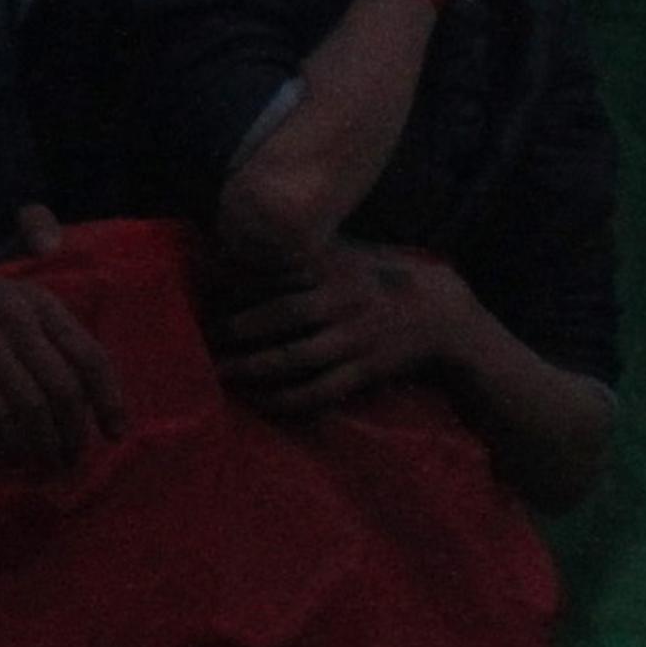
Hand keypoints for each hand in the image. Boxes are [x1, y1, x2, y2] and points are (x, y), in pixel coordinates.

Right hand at [0, 255, 128, 471]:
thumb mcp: (2, 302)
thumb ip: (39, 337)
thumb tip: (78, 401)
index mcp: (36, 300)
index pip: (90, 355)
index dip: (109, 400)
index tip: (115, 434)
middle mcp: (16, 314)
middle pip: (65, 389)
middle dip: (75, 434)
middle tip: (72, 459)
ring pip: (34, 406)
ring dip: (44, 444)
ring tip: (46, 463)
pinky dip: (8, 439)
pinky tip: (10, 452)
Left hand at [213, 241, 481, 418]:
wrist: (440, 312)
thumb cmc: (377, 277)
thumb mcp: (342, 254)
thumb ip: (301, 253)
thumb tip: (248, 245)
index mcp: (330, 270)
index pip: (278, 277)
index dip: (240, 288)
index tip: (206, 295)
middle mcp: (340, 303)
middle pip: (282, 317)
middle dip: (240, 330)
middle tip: (206, 337)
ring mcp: (354, 339)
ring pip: (298, 358)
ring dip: (258, 368)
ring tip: (223, 373)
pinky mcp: (365, 370)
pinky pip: (323, 390)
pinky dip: (292, 399)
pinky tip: (264, 400)